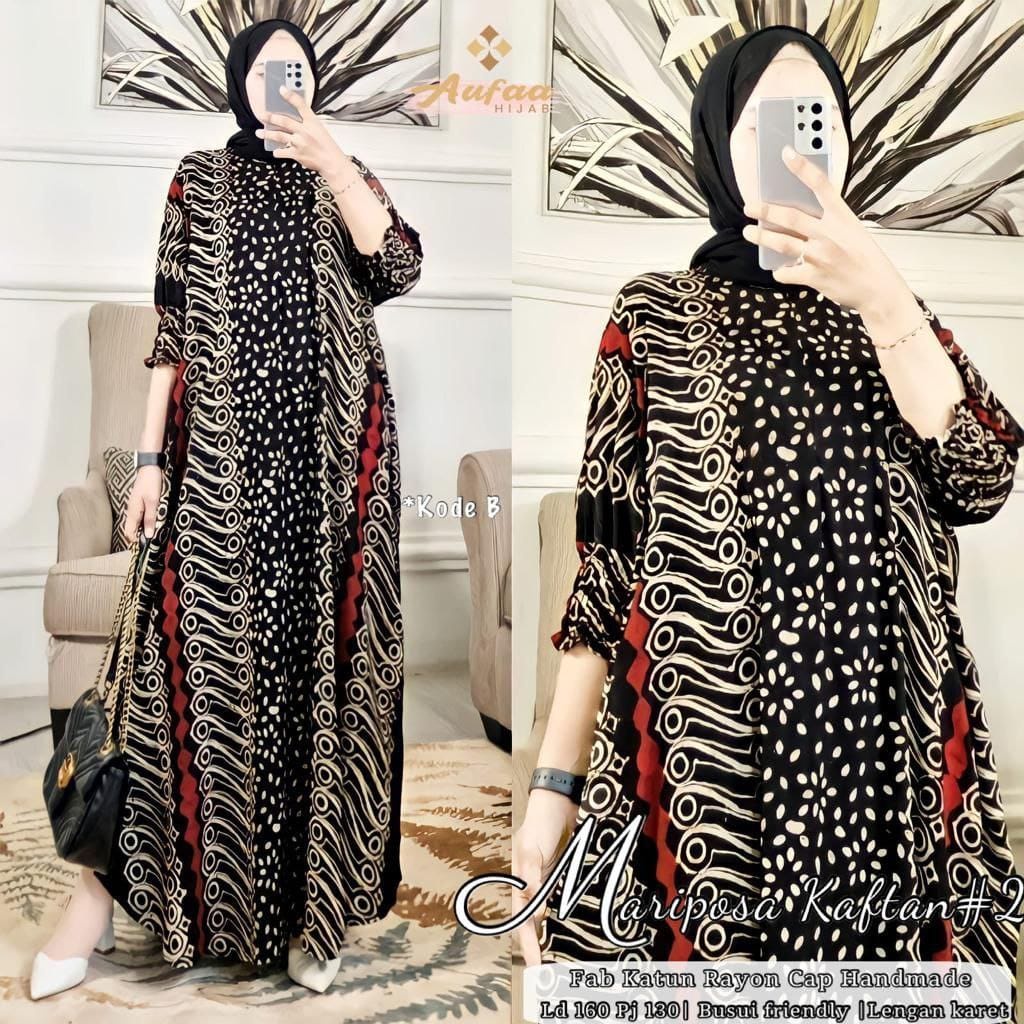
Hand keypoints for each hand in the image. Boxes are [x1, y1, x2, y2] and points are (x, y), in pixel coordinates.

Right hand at [125, 466, 162, 540]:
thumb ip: (150, 519)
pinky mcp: (139, 503)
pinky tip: (153, 524)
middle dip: (139, 538)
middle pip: (131, 530)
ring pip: (136, 524)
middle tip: (152, 544)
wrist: (150, 468)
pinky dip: (145, 523)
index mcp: (132, 512)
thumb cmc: (151, 484)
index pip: (129, 533)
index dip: (136, 542)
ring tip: (153, 535)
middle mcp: (131, 511)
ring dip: (142, 531)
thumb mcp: (153, 502)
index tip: (146, 548)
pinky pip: (139, 517)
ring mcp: (134, 507)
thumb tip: (147, 535)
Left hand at [256, 85, 348, 179]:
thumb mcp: (319, 128)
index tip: (281, 89)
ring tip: (259, 133)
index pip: (301, 105)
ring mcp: (300, 143)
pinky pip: (283, 152)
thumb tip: (291, 119)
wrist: (332, 162)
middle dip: (271, 117)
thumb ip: (306, 122)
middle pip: (284, 121)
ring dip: (268, 134)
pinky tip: (275, 150)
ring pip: (279, 136)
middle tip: (261, 115)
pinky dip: (278, 151)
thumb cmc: (326, 145)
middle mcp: (305, 131)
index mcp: (312, 122)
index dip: (290, 96)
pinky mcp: (297, 155)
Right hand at [512, 788, 578, 965]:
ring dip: (552, 936)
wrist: (558, 800)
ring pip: (548, 915)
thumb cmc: (540, 822)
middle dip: (538, 948)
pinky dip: (566, 917)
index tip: (534, 967)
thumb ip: (531, 875)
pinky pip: (562, 901)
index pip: (522, 921)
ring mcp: (548, 880)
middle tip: (547, 974)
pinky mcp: (563, 874)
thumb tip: (533, 910)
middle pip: (533, 924)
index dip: (528, 945)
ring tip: (560, 960)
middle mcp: (532, 885)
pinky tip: (574, 929)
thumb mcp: (531, 847)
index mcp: (519, 883)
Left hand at [740, 145, 913, 316]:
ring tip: (748, 232)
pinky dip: (779, 271)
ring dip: (761, 236)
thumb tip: (799, 217)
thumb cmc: (865, 259)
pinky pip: (786, 272)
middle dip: (765, 210)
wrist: (877, 289)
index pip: (820, 186)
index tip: (786, 154)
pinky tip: (778, 269)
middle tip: (749, 206)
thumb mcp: (852, 231)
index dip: (802, 168)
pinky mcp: (814, 276)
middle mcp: (829, 233)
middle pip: (790, 217)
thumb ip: (829, 222)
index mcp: (842, 217)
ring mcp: (820, 255)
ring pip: (781, 243)